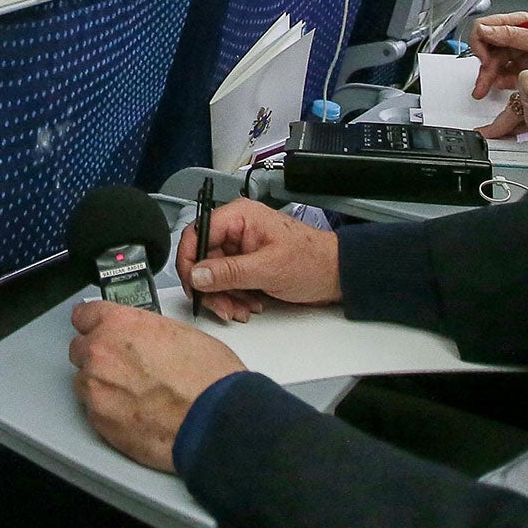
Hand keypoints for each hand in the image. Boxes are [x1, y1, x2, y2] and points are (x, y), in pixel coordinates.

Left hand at [68, 301, 245, 471]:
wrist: (216, 422)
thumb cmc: (208, 379)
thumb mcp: (178, 332)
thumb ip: (143, 331)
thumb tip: (138, 337)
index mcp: (118, 324)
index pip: (83, 315)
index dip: (94, 323)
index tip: (96, 329)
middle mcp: (100, 353)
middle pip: (80, 349)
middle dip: (99, 356)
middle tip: (126, 368)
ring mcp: (96, 388)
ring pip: (85, 381)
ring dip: (102, 385)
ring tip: (135, 395)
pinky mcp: (99, 420)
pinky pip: (93, 410)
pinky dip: (108, 411)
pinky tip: (135, 412)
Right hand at [175, 198, 340, 323]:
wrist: (337, 275)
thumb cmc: (313, 261)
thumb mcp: (269, 268)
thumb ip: (230, 272)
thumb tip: (197, 275)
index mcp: (239, 217)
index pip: (197, 234)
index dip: (189, 261)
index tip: (192, 286)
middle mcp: (236, 229)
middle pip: (203, 259)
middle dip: (211, 288)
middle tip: (222, 306)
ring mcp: (241, 248)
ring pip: (214, 274)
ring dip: (224, 297)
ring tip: (241, 309)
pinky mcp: (246, 264)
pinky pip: (228, 282)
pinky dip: (234, 297)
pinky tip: (248, 305)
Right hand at [469, 12, 527, 95]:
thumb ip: (512, 36)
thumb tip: (485, 31)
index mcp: (519, 23)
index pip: (486, 28)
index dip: (480, 44)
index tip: (485, 60)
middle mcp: (519, 36)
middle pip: (489, 49)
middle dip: (483, 67)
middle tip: (481, 85)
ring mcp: (524, 51)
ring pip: (498, 62)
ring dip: (489, 76)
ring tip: (484, 91)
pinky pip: (510, 72)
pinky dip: (502, 80)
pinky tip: (499, 87)